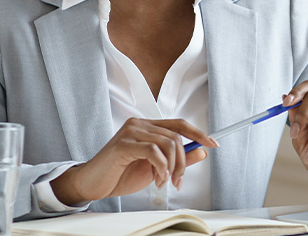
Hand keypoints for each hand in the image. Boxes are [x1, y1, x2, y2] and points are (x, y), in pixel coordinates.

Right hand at [50, 118, 218, 205]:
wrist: (93, 184)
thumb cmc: (121, 175)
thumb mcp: (155, 169)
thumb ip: (177, 159)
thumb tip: (202, 152)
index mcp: (147, 126)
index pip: (179, 124)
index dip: (199, 133)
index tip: (214, 143)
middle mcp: (139, 124)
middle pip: (176, 136)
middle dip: (183, 162)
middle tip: (178, 181)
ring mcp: (130, 132)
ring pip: (167, 144)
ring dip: (171, 168)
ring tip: (163, 182)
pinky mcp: (123, 144)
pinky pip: (153, 151)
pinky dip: (161, 167)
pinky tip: (157, 179)